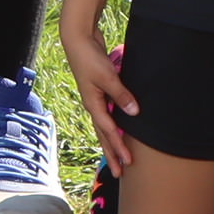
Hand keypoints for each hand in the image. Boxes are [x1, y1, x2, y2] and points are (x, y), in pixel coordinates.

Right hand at [61, 22, 137, 172]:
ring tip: (120, 157)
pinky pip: (109, 114)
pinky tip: (122, 129)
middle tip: (121, 172)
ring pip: (106, 126)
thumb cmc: (90, 58)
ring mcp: (96, 99)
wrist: (79, 41)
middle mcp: (94, 106)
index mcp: (93, 105)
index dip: (118, 148)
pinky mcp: (100, 92)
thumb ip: (121, 94)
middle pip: (104, 135)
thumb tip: (134, 114)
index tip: (128, 162)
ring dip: (113, 142)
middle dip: (112, 154)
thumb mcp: (107, 76)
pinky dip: (115, 124)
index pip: (108, 132)